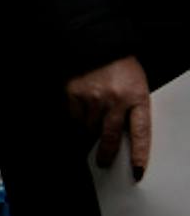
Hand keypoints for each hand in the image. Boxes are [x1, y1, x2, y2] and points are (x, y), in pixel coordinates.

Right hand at [68, 55, 151, 177]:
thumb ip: (132, 110)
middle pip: (111, 136)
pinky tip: (81, 109)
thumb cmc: (121, 67)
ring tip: (92, 119)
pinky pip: (74, 116)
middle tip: (103, 161)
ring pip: (89, 128)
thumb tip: (122, 138)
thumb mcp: (136, 87)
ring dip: (90, 129)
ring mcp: (93, 97)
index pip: (141, 133)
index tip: (137, 171)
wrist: (98, 44)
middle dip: (106, 153)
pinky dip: (77, 117)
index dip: (139, 155)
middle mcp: (116, 99)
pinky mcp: (73, 93)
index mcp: (137, 97)